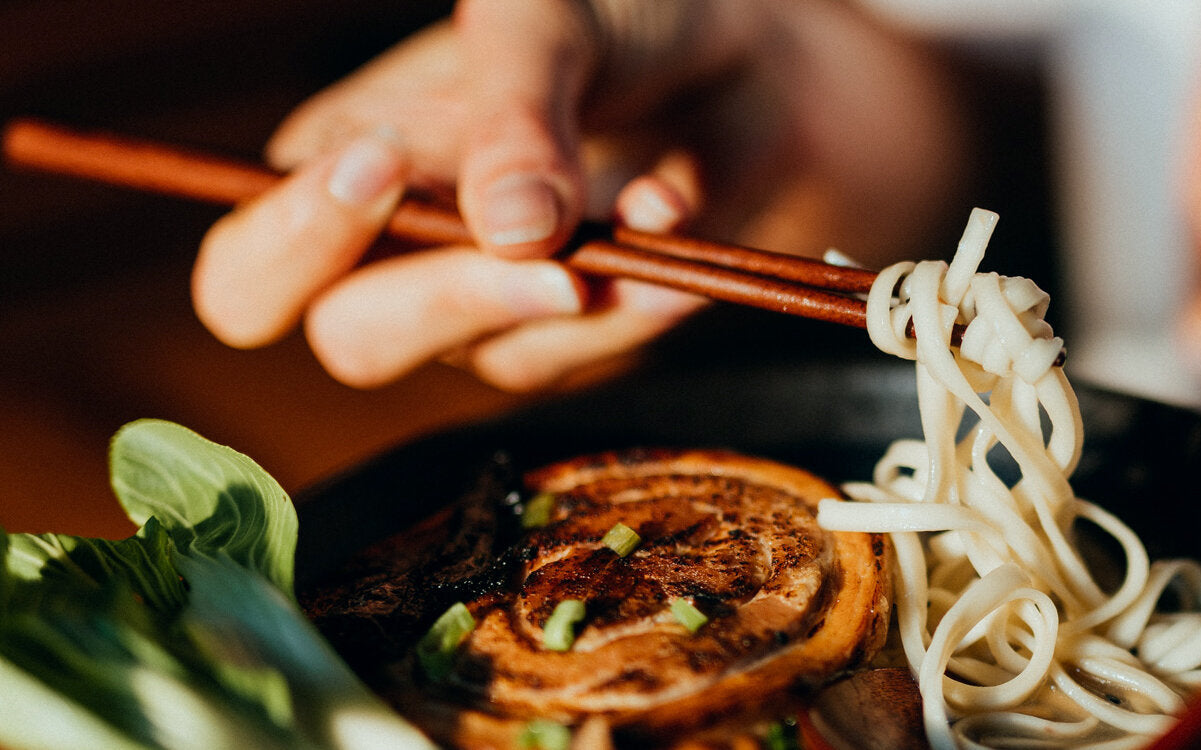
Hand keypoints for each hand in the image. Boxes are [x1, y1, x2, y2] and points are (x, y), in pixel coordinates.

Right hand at [194, 0, 967, 389]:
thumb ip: (516, 110)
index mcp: (341, 169)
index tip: (383, 163)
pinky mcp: (582, 338)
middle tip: (544, 245)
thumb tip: (512, 231)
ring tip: (648, 204)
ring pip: (491, 359)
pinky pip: (596, 353)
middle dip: (446, 298)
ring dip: (576, 291)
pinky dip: (644, 297)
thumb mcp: (552, 20)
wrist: (747, 58)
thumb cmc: (623, 22)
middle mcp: (399, 259)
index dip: (295, 240)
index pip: (251, 268)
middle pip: (354, 342)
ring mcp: (493, 310)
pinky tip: (679, 220)